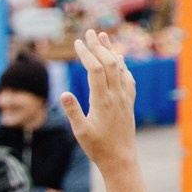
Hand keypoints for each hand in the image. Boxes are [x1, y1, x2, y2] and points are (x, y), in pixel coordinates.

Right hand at [58, 27, 138, 170]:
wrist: (121, 159)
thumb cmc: (98, 148)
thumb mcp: (80, 132)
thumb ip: (73, 112)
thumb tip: (63, 93)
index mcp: (102, 101)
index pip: (96, 70)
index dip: (87, 54)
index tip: (78, 43)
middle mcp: (116, 96)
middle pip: (109, 63)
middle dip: (99, 46)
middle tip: (90, 32)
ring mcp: (124, 98)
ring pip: (120, 68)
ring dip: (111, 51)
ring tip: (104, 37)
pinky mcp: (128, 103)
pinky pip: (127, 78)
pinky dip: (122, 65)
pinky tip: (119, 59)